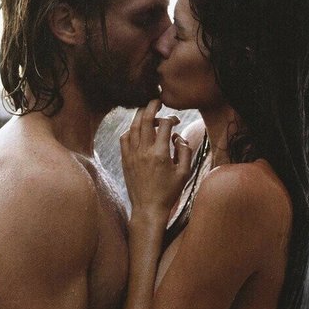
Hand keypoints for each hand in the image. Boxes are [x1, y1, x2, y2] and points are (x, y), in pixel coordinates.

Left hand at [120, 99, 191, 224]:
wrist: (148, 208)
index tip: (176, 121)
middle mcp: (144, 151)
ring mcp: (132, 155)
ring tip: (147, 111)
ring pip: (133, 126)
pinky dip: (131, 129)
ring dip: (141, 115)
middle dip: (152, 106)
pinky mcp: (125, 160)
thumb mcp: (184, 173)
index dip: (171, 118)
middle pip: (146, 119)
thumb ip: (185, 151)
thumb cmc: (168, 193)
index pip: (165, 125)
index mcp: (160, 154)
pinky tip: (137, 130)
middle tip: (157, 100)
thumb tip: (177, 136)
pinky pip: (124, 138)